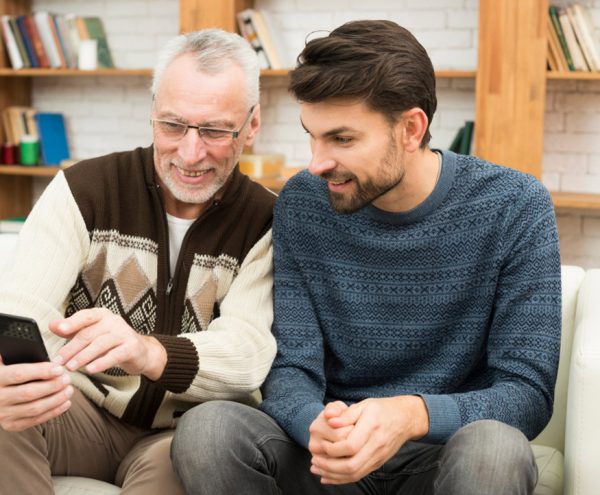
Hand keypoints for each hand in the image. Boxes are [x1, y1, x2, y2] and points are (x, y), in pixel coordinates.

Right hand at [0, 355, 72, 430]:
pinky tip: (65, 403)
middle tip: (68, 378)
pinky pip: (35, 420)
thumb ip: (16, 354)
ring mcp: (3, 414)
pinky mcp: (11, 425)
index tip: (59, 368)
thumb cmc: (5, 373)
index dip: (41, 371)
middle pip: (29, 393)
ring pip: (34, 408)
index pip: (20, 374)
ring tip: (69, 390)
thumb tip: (35, 347)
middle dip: (53, 385)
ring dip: (56, 399)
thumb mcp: (5, 361)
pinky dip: (53, 412)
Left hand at [50, 308, 166, 379]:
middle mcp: (114, 321)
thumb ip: (71, 330)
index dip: (72, 322)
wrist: (141, 352)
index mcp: (102, 315)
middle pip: (89, 333)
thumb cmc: (112, 342)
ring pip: (100, 344)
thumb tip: (51, 325)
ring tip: (71, 367)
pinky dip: (101, 363)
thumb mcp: (92, 334)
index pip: (85, 316)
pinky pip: (115, 355)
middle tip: (59, 361)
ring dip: (83, 356)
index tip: (59, 330)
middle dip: (72, 348)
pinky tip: (90, 370)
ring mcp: (124, 333)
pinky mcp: (132, 347)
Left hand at [310, 396, 428, 484]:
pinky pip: (360, 475)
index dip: (333, 448)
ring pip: (355, 474)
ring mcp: (379, 457)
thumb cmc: (382, 409)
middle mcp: (377, 445)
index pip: (350, 446)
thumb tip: (329, 420)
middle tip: (314, 462)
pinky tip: (329, 477)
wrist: (406, 419)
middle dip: (330, 466)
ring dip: (334, 475)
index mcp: (372, 427)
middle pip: (352, 465)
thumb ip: (346, 414)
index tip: (322, 444)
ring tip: (317, 470)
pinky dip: (342, 478)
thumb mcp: (364, 405)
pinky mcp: (378, 463)